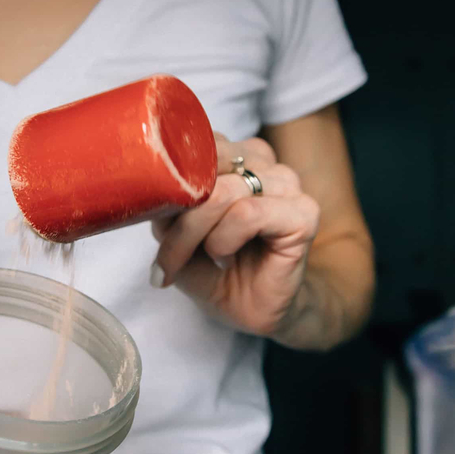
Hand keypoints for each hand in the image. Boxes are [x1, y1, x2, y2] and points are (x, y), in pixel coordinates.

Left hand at [151, 133, 319, 337]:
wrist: (251, 309)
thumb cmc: (214, 268)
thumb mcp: (174, 233)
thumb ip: (165, 204)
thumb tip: (150, 191)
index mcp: (235, 154)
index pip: (194, 145)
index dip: (167, 184)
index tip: (151, 224)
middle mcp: (263, 162)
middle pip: (206, 166)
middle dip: (177, 214)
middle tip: (166, 255)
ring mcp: (287, 184)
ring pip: (223, 193)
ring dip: (194, 234)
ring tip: (191, 261)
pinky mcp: (303, 213)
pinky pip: (247, 214)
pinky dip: (224, 240)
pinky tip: (224, 258)